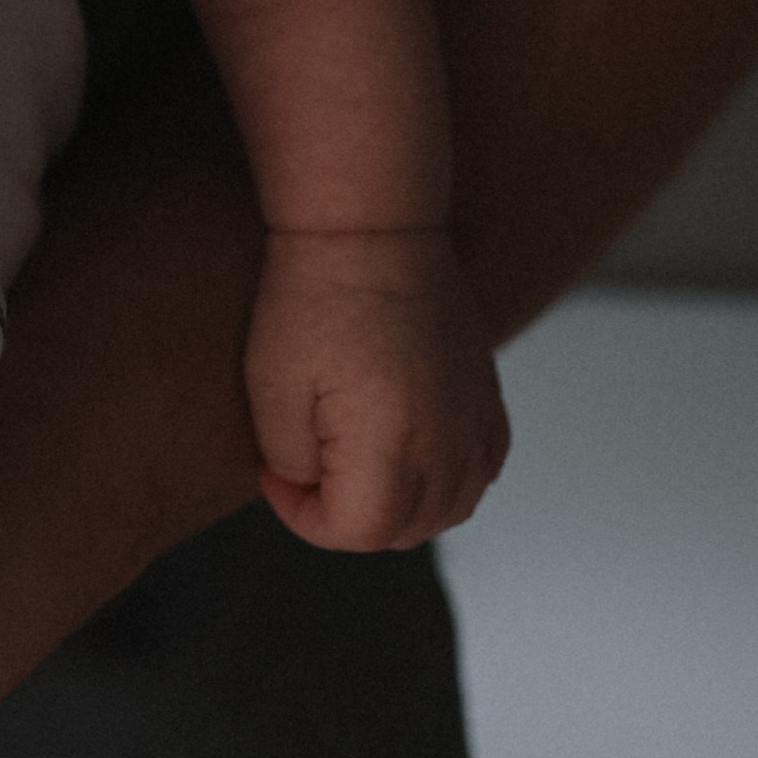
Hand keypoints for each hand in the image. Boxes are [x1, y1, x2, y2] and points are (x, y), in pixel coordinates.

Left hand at [243, 227, 509, 549]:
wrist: (369, 226)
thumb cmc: (313, 295)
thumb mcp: (272, 386)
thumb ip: (294, 460)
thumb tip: (310, 485)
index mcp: (392, 442)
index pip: (359, 531)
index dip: (305, 518)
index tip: (274, 476)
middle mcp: (446, 438)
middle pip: (409, 530)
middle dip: (350, 519)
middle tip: (307, 476)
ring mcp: (474, 414)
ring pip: (454, 507)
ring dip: (403, 510)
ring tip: (354, 473)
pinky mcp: (485, 388)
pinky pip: (486, 464)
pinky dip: (453, 480)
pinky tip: (415, 459)